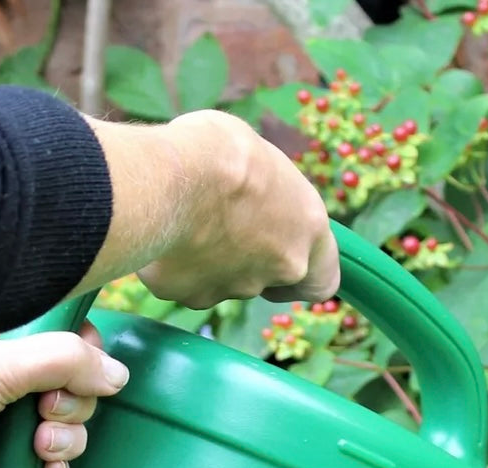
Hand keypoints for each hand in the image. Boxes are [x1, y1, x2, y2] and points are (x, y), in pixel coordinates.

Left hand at [0, 323, 126, 467]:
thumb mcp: (1, 364)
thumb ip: (63, 360)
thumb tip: (119, 375)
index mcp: (16, 347)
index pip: (74, 345)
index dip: (86, 361)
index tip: (72, 374)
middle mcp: (19, 384)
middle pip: (80, 393)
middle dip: (72, 410)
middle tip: (43, 415)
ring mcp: (15, 425)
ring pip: (71, 433)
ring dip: (66, 444)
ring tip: (38, 450)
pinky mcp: (9, 464)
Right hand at [76, 111, 338, 308]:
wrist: (171, 178)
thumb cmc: (223, 151)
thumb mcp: (264, 162)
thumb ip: (269, 197)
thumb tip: (252, 199)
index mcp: (309, 228)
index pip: (323, 279)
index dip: (303, 272)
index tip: (281, 254)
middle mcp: (282, 266)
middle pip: (269, 279)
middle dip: (248, 261)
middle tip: (222, 228)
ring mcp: (239, 287)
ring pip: (226, 282)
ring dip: (211, 260)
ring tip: (186, 219)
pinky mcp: (195, 295)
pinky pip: (187, 284)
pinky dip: (177, 266)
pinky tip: (164, 234)